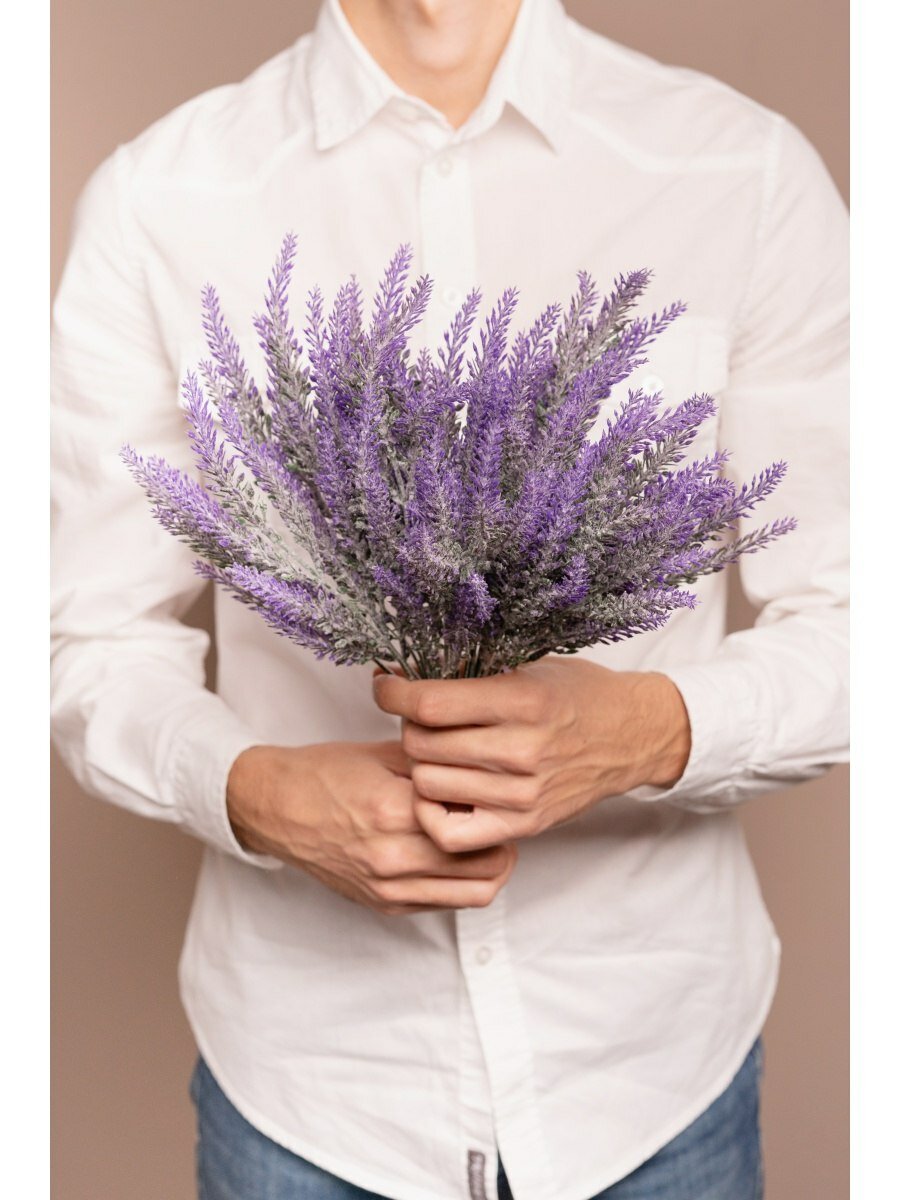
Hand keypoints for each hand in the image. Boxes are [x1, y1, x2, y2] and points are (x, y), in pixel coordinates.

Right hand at [225, 739, 517, 914]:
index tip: (498, 790)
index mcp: (394, 810)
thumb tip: (486, 774)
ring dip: (490, 867)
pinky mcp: (383, 904)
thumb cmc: (327, 773)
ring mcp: (388, 887)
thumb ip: (438, 766)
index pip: (478, 820)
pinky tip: (454, 855)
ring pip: (475, 893)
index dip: (497, 804)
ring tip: (486, 839)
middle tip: (499, 816)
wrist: (275, 807)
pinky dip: (461, 883)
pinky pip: (444, 903)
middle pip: (489, 864)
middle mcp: (392, 856)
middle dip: (504, 839)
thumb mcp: (386, 754)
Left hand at [372, 657, 690, 852]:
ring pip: (428, 784)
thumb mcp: (529, 668)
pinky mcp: (523, 825)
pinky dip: (433, 812)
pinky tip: (441, 790)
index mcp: (522, 701)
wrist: (631, 735)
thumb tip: (406, 676)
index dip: (393, 694)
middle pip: (421, 745)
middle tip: (420, 717)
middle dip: (408, 726)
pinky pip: (450, 832)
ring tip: (435, 749)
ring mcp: (521, 794)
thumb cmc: (578, 695)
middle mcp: (521, 750)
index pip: (429, 704)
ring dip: (421, 764)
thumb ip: (473, 676)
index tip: (386, 686)